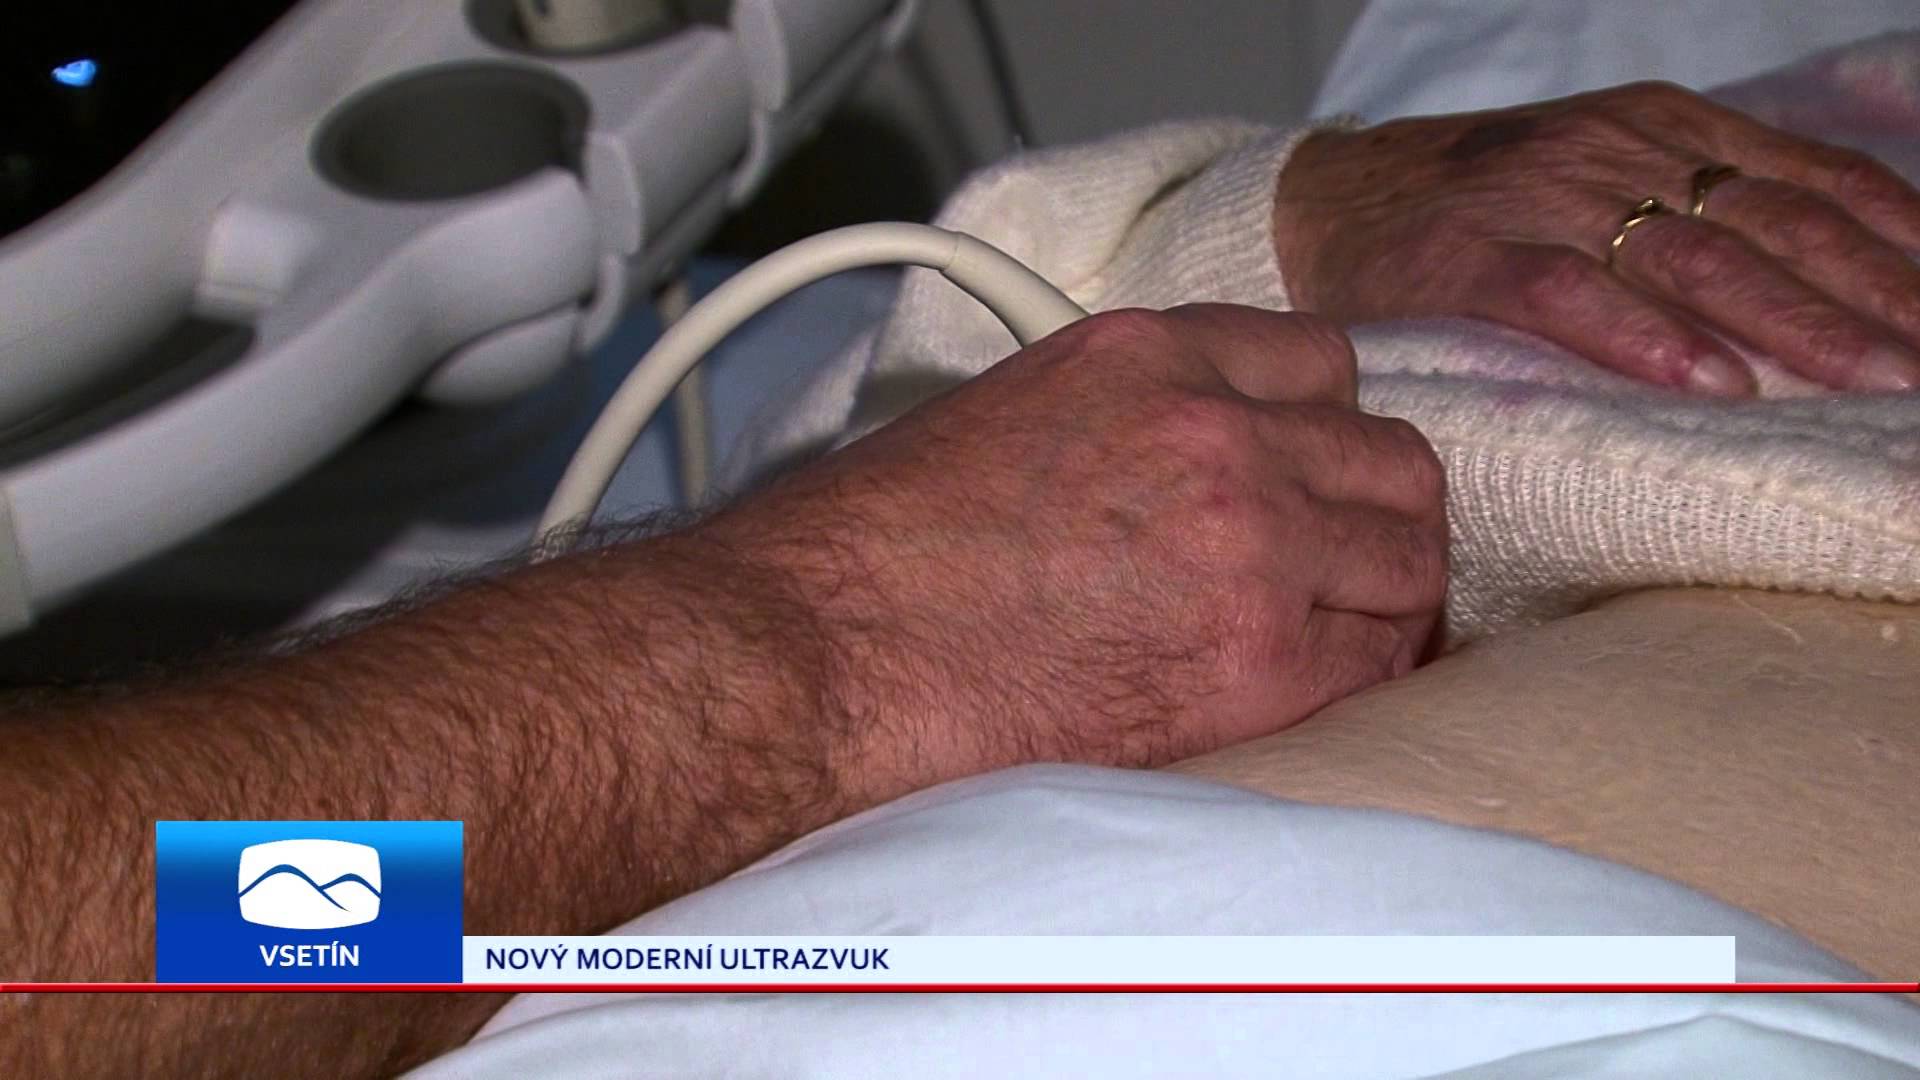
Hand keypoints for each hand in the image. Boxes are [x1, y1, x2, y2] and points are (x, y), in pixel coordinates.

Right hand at [708, 305, 1447, 798]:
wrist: (825, 650)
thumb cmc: (875, 550)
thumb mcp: (1007, 411)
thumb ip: (1125, 415)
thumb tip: (1176, 465)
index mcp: (1149, 356)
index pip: (1321, 364)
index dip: (1323, 432)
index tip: (1310, 476)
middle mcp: (1218, 432)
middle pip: (1389, 457)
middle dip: (1372, 512)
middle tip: (1339, 561)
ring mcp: (1251, 542)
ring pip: (1409, 555)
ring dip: (1382, 592)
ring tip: (1336, 629)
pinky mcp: (1257, 661)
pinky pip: (1378, 662)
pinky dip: (1360, 676)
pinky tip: (1310, 689)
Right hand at [1273, 81, 1919, 394]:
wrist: (1326, 200)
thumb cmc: (1479, 211)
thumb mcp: (1603, 180)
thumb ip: (1698, 213)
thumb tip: (1827, 283)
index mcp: (1663, 129)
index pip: (1811, 184)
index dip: (1896, 245)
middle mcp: (1617, 151)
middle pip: (1773, 225)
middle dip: (1870, 298)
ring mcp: (1543, 200)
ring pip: (1691, 259)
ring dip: (1791, 323)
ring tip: (1865, 379)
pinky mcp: (1468, 256)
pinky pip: (1567, 294)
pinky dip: (1642, 336)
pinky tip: (1707, 380)